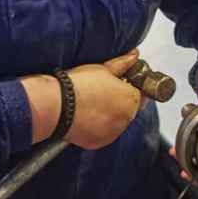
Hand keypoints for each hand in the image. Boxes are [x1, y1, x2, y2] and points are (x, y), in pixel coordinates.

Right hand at [25, 49, 144, 147]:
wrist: (57, 105)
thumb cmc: (79, 85)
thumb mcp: (103, 68)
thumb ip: (123, 63)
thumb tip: (134, 56)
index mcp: (131, 99)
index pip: (141, 93)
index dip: (131, 87)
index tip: (121, 84)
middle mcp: (126, 119)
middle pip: (129, 109)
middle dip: (120, 101)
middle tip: (102, 92)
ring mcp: (113, 132)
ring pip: (117, 122)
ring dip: (110, 115)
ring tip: (91, 104)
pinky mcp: (99, 142)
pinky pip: (104, 133)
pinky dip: (98, 127)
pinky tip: (86, 116)